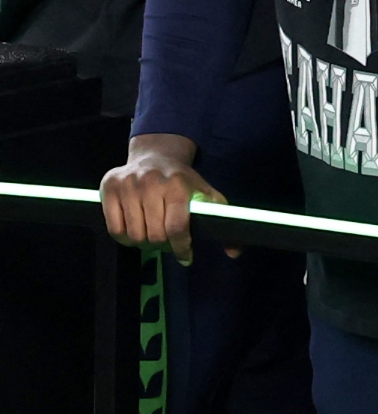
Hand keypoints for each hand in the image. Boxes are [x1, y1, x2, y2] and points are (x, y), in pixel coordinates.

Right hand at [101, 134, 229, 265]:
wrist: (155, 156)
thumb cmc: (183, 181)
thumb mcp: (206, 194)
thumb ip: (222, 221)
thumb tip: (234, 253)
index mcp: (178, 185)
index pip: (177, 227)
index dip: (181, 247)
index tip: (185, 257)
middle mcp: (152, 183)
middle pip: (154, 235)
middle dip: (163, 246)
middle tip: (167, 242)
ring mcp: (128, 185)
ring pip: (134, 235)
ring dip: (144, 243)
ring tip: (152, 235)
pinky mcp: (109, 188)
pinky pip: (114, 229)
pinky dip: (124, 238)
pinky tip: (134, 231)